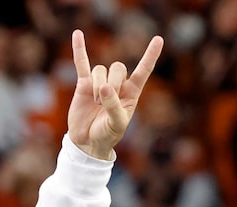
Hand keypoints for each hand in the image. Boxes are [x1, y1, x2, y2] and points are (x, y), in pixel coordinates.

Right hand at [66, 29, 163, 159]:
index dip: (150, 55)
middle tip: (105, 102)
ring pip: (100, 70)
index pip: (143, 70)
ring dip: (97, 86)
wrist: (88, 141)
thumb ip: (113, 106)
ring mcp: (100, 83)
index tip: (158, 39)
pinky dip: (79, 49)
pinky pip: (82, 63)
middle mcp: (118, 85)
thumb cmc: (108, 134)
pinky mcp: (84, 84)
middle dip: (112, 82)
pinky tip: (78, 34)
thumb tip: (104, 87)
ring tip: (95, 103)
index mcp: (132, 94)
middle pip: (117, 68)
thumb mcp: (117, 124)